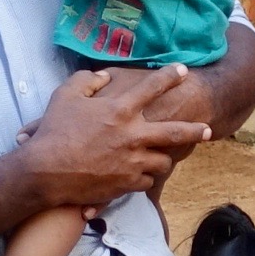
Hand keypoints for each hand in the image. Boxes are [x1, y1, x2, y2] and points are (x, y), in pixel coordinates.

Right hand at [17, 63, 207, 208]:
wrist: (46, 172)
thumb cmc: (54, 132)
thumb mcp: (65, 96)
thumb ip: (87, 81)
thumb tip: (104, 76)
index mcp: (120, 110)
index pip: (152, 88)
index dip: (169, 77)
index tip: (183, 72)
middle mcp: (132, 135)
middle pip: (175, 132)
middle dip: (195, 130)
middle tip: (208, 129)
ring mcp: (132, 162)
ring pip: (163, 161)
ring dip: (164, 159)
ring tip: (166, 158)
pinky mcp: (126, 184)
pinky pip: (146, 182)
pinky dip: (144, 178)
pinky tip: (140, 177)